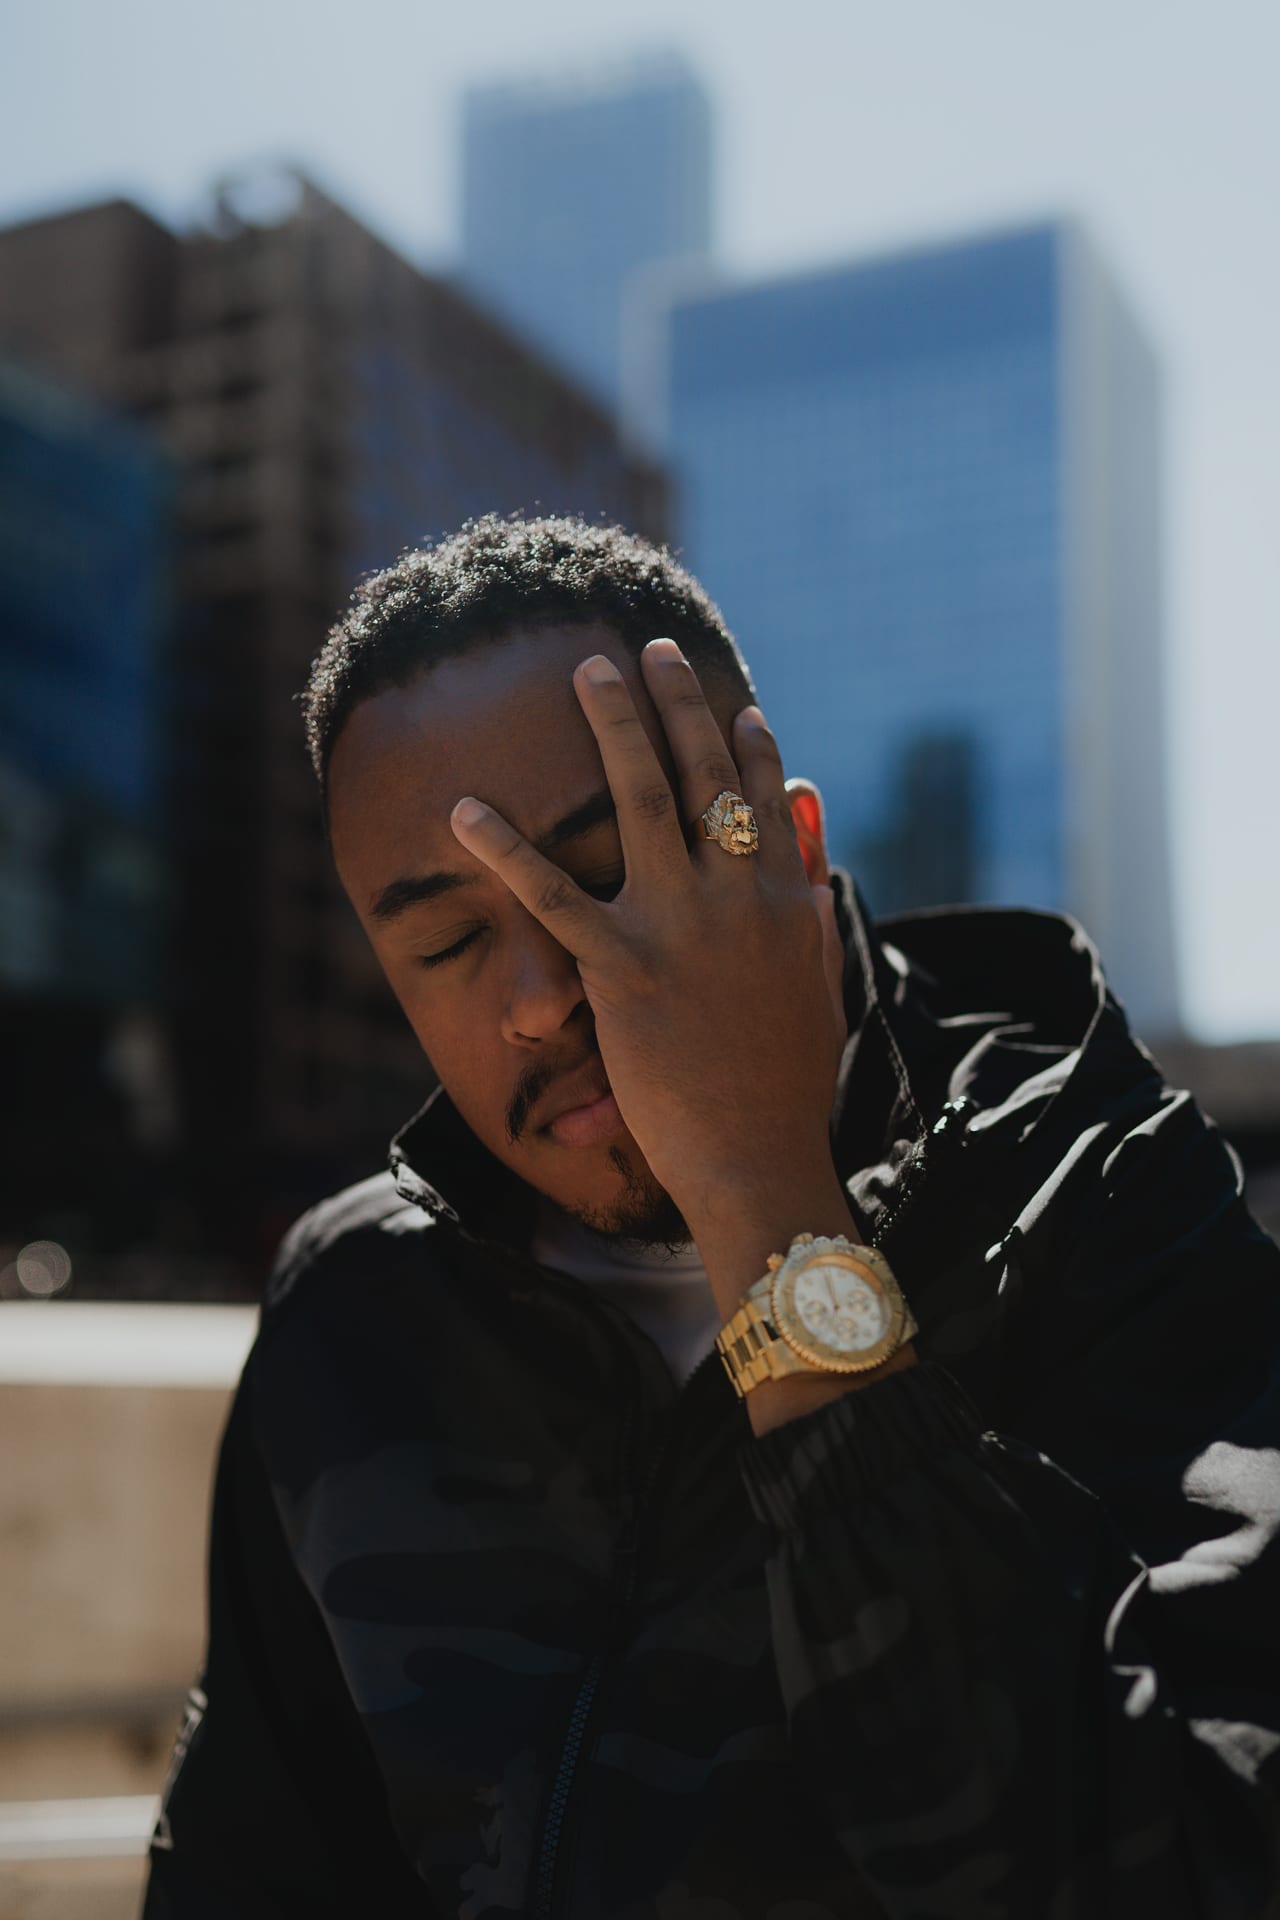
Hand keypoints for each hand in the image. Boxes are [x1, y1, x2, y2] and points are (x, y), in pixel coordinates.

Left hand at [449, 639, 848, 1254]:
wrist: (759, 1156)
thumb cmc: (787, 1082)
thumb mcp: (820, 983)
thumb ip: (814, 906)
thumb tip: (814, 849)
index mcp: (783, 899)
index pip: (764, 799)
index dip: (746, 744)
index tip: (733, 702)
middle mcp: (735, 893)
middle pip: (704, 773)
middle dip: (677, 701)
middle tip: (649, 648)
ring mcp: (678, 924)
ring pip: (641, 799)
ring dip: (613, 726)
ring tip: (587, 671)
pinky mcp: (621, 966)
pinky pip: (552, 896)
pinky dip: (505, 849)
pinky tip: (464, 810)